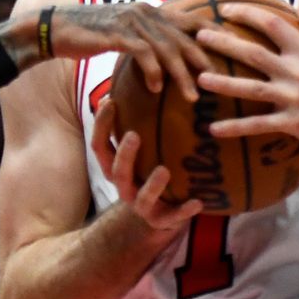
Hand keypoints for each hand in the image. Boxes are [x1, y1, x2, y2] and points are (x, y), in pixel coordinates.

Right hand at [39, 4, 211, 101]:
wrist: (55, 28)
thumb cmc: (89, 35)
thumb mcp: (122, 34)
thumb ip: (144, 41)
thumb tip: (163, 61)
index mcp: (150, 11)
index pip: (190, 20)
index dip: (213, 32)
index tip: (233, 47)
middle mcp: (145, 12)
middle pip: (184, 37)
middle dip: (204, 60)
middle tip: (219, 82)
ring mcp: (131, 21)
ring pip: (167, 48)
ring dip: (181, 75)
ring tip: (192, 96)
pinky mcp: (116, 33)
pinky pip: (142, 53)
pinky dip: (152, 72)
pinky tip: (156, 90)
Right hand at [89, 99, 203, 232]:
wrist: (158, 216)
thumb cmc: (147, 172)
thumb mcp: (138, 150)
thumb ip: (136, 124)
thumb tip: (142, 77)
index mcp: (114, 168)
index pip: (99, 145)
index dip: (101, 125)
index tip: (109, 100)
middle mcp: (124, 187)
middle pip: (117, 171)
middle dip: (124, 155)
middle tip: (135, 136)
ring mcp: (142, 206)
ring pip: (142, 197)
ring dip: (153, 184)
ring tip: (164, 170)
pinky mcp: (162, 221)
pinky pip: (173, 218)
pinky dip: (184, 211)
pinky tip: (198, 202)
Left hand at [194, 0, 298, 149]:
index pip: (273, 25)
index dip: (248, 14)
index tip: (226, 9)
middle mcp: (297, 71)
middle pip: (254, 54)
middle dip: (225, 43)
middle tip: (199, 37)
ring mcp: (294, 98)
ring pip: (251, 89)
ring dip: (224, 85)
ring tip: (200, 80)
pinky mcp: (293, 123)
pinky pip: (259, 125)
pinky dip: (236, 127)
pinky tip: (213, 129)